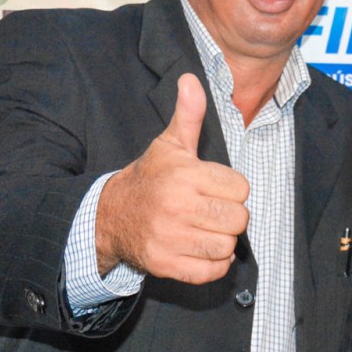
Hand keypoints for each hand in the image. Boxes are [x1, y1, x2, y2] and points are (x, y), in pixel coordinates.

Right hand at [95, 73, 249, 282]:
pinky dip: (213, 265)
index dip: (232, 189)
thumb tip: (190, 80)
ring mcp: (170, 238)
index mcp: (184, 175)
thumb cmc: (151, 177)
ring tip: (204, 228)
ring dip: (221, 240)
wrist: (111, 215)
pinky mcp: (165, 265)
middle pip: (238, 219)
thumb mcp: (170, 144)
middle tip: (211, 210)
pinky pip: (212, 271)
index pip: (240, 188)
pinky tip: (200, 249)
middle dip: (230, 216)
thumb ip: (188, 115)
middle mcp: (176, 206)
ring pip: (226, 246)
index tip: (214, 188)